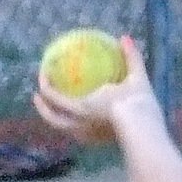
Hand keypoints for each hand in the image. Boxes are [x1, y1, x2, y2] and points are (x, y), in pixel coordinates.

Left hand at [33, 35, 160, 144]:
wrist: (145, 134)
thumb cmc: (137, 106)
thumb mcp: (135, 78)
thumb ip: (131, 58)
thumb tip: (125, 37)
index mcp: (83, 106)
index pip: (55, 97)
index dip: (46, 85)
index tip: (44, 73)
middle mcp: (82, 124)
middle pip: (54, 119)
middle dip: (43, 108)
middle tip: (37, 97)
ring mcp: (90, 137)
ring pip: (65, 131)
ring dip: (57, 121)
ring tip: (56, 112)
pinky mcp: (100, 144)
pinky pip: (79, 136)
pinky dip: (73, 128)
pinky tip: (79, 123)